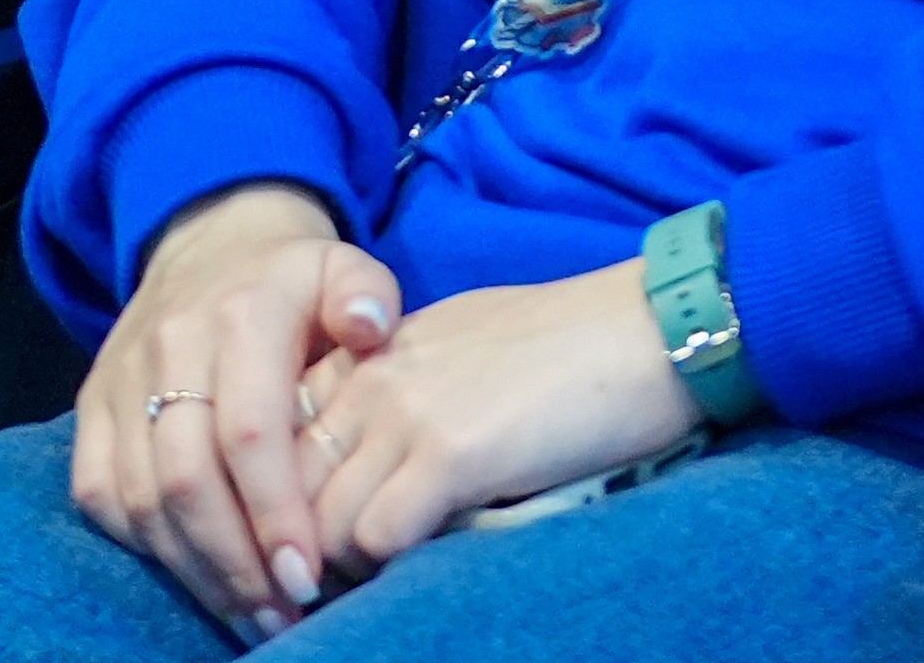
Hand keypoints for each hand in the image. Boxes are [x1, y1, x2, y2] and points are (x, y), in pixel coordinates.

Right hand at [71, 183, 399, 638]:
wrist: (208, 240)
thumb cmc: (292, 281)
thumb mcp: (344, 266)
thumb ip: (367, 296)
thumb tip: (370, 331)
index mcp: (239, 318)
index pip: (248, 432)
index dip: (275, 513)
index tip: (310, 576)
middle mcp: (169, 348)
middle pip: (186, 479)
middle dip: (236, 563)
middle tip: (285, 614)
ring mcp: (120, 379)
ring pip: (140, 497)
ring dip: (194, 570)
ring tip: (252, 614)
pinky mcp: (92, 405)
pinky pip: (99, 493)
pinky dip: (141, 545)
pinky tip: (195, 574)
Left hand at [291, 261, 698, 580]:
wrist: (646, 327)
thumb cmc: (566, 347)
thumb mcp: (455, 354)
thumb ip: (401, 398)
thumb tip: (375, 467)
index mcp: (366, 357)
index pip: (278, 439)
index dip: (283, 504)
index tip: (301, 550)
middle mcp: (369, 380)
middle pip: (283, 485)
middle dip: (294, 548)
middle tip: (320, 592)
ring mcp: (405, 415)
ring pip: (319, 521)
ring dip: (337, 569)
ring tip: (366, 595)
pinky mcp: (451, 455)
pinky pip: (377, 534)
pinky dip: (385, 570)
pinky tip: (412, 577)